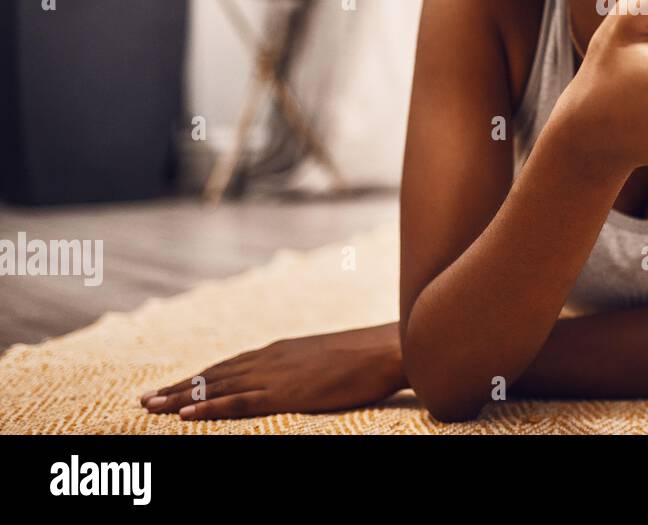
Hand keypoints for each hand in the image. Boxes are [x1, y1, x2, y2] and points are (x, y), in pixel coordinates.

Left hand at [138, 324, 404, 420]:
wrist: (386, 349)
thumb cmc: (365, 354)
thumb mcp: (326, 357)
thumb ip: (303, 365)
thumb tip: (296, 375)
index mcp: (278, 350)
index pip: (228, 365)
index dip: (197, 377)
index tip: (170, 386)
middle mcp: (269, 359)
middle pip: (213, 375)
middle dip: (177, 388)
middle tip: (144, 399)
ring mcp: (274, 375)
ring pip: (216, 388)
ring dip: (180, 397)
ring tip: (150, 406)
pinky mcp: (285, 393)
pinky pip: (239, 403)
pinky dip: (208, 408)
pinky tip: (184, 415)